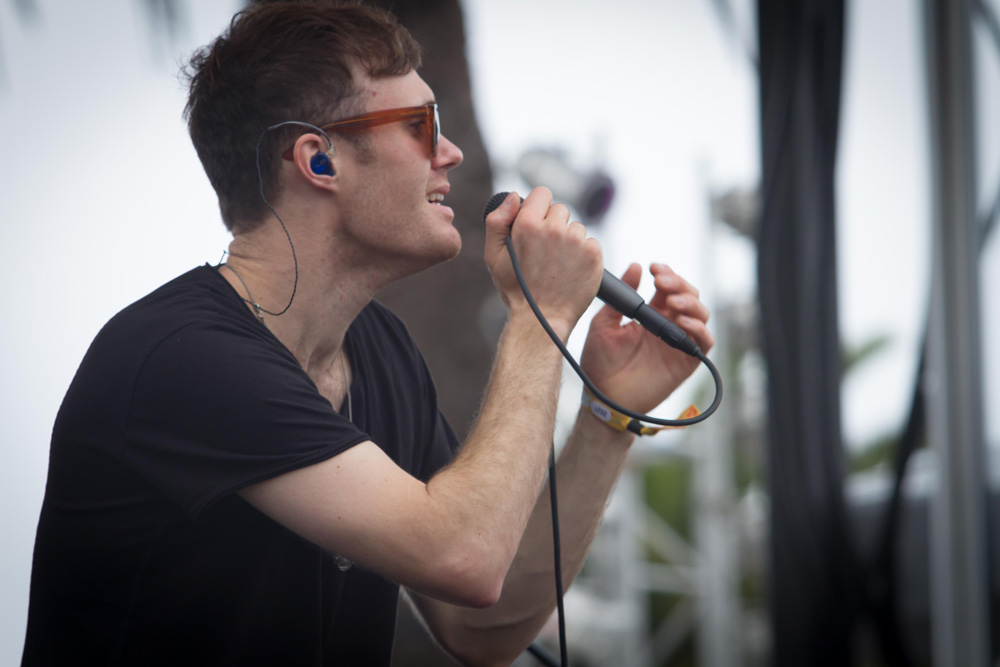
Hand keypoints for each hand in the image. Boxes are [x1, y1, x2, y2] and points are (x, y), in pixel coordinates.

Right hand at [484, 188, 602, 339]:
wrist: (542, 319)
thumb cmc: (516, 290)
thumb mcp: (493, 256)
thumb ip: (497, 221)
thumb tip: (513, 197)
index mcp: (527, 224)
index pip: (542, 193)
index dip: (538, 209)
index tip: (536, 226)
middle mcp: (553, 228)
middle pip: (560, 209)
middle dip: (554, 225)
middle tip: (545, 252)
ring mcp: (576, 240)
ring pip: (576, 227)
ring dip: (569, 241)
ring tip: (558, 265)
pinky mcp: (593, 254)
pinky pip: (590, 243)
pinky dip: (583, 254)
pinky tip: (571, 270)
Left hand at [580, 263, 713, 413]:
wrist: (603, 397)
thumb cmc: (600, 363)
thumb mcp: (604, 324)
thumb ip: (622, 297)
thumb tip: (635, 266)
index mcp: (650, 315)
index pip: (668, 287)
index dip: (666, 274)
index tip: (653, 268)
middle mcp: (668, 326)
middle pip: (688, 296)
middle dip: (679, 284)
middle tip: (661, 282)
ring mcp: (679, 343)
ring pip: (700, 314)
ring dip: (690, 302)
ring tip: (672, 302)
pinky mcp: (686, 362)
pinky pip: (704, 341)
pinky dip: (698, 328)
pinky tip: (681, 320)